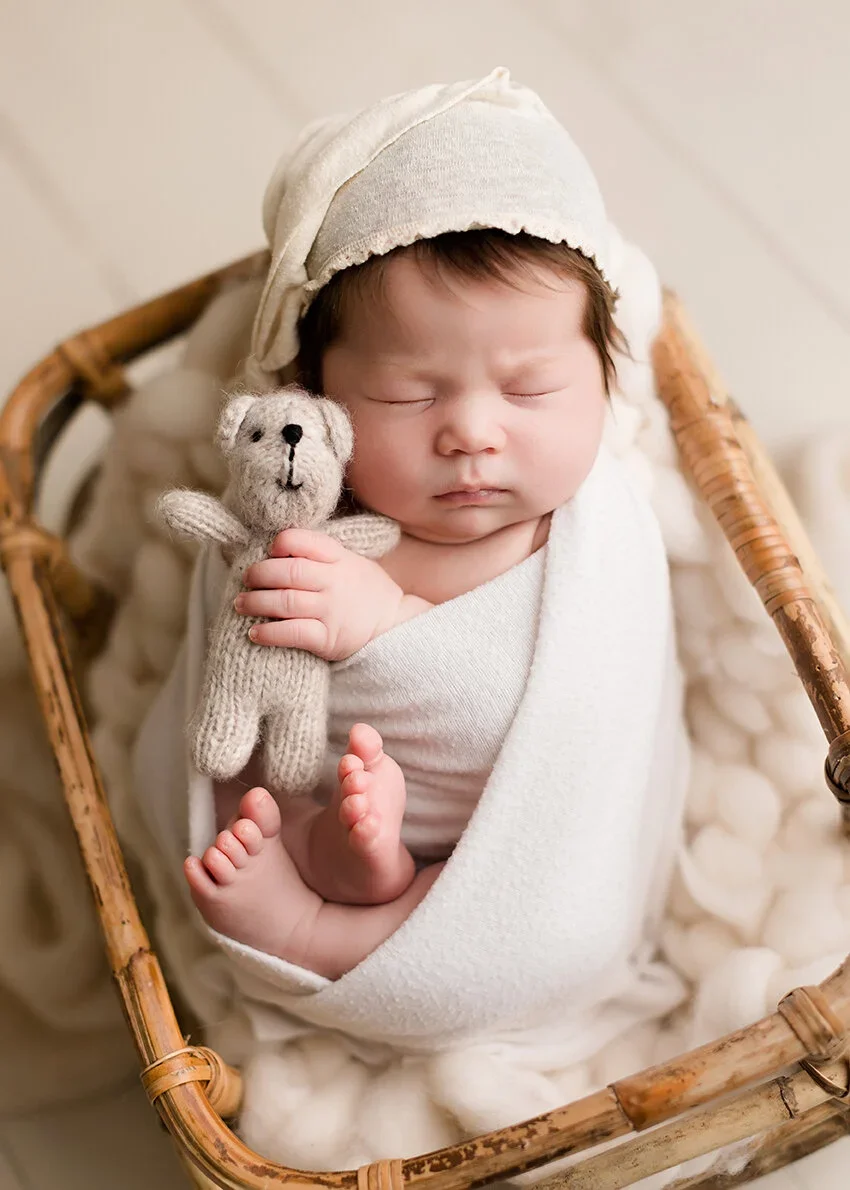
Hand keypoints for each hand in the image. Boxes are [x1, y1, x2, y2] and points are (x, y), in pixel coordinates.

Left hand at [234, 527, 409, 660]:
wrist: (394, 626)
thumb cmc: (365, 591)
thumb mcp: (352, 561)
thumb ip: (321, 554)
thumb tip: (277, 548)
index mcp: (339, 558)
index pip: (303, 541)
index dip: (281, 543)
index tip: (270, 550)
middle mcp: (334, 581)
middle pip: (288, 571)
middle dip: (259, 574)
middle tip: (247, 579)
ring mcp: (331, 610)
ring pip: (285, 601)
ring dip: (256, 603)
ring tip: (241, 604)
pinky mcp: (327, 639)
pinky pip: (292, 633)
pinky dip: (269, 633)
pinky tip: (255, 633)